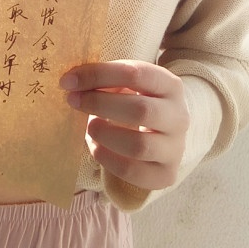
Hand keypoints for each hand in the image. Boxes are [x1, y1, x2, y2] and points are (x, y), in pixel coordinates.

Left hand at [60, 59, 188, 189]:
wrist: (165, 133)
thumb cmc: (138, 100)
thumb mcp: (129, 84)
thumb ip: (105, 79)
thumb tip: (71, 82)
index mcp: (170, 85)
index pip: (136, 73)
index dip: (99, 75)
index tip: (69, 81)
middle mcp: (179, 116)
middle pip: (140, 110)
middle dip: (100, 104)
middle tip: (74, 102)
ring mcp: (175, 148)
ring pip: (139, 145)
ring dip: (105, 135)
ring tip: (90, 127)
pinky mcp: (166, 174)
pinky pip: (134, 172)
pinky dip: (108, 160)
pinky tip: (96, 147)